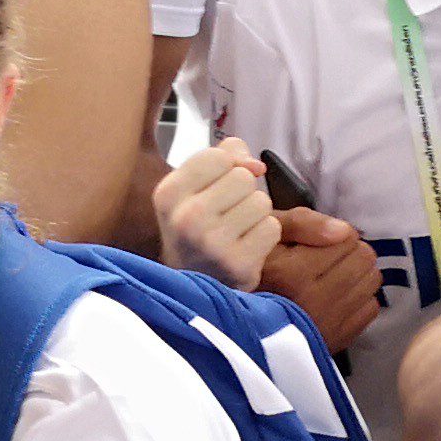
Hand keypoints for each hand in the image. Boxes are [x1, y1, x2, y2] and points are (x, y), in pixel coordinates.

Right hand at [154, 140, 281, 287]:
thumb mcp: (192, 186)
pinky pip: (271, 228)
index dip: (226, 167)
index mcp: (168, 193)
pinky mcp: (239, 264)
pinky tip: (244, 246)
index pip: (218, 156)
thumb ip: (223, 156)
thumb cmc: (195, 226)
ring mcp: (213, 244)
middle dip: (241, 192)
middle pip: (243, 177)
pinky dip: (263, 235)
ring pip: (261, 202)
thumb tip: (256, 165)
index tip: (214, 187)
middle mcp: (186, 218)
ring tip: (235, 230)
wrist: (189, 283)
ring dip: (255, 214)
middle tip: (224, 214)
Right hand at [261, 209, 383, 358]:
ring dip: (357, 273)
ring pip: (371, 282)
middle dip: (350, 251)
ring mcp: (325, 324)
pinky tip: (337, 296)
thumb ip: (303, 223)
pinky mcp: (336, 340)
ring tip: (332, 275)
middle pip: (364, 259)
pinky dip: (359, 298)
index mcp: (291, 272)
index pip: (347, 238)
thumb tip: (345, 231)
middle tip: (327, 257)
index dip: (335, 234)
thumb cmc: (254, 267)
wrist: (243, 318)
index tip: (317, 242)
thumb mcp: (266, 234)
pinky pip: (370, 308)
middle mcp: (311, 301)